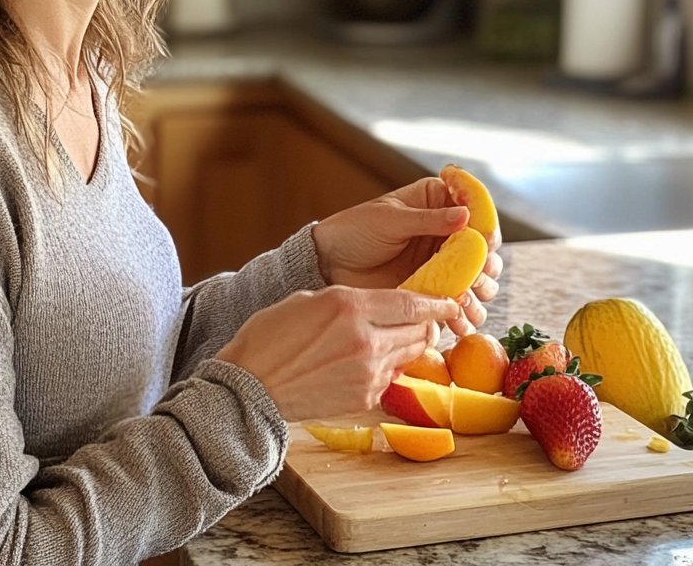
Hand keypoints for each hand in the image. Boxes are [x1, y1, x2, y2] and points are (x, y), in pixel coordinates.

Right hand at [216, 286, 460, 420]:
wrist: (249, 386)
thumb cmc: (269, 336)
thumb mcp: (308, 300)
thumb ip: (349, 303)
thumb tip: (379, 308)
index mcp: (349, 307)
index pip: (411, 303)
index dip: (436, 301)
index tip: (449, 299)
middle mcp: (365, 340)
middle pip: (419, 331)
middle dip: (427, 324)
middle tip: (425, 320)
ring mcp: (367, 373)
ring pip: (410, 355)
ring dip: (409, 345)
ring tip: (398, 338)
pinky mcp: (363, 398)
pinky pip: (391, 378)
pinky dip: (389, 367)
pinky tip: (370, 361)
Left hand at [311, 177, 502, 336]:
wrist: (329, 262)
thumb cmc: (355, 230)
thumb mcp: (391, 219)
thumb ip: (428, 219)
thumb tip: (465, 215)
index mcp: (437, 204)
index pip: (476, 213)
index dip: (485, 229)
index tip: (485, 244)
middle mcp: (445, 234)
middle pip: (482, 251)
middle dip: (486, 267)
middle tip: (477, 279)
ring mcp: (441, 265)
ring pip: (477, 280)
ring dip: (479, 294)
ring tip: (466, 302)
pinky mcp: (432, 291)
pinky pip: (458, 304)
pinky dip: (463, 315)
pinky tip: (459, 322)